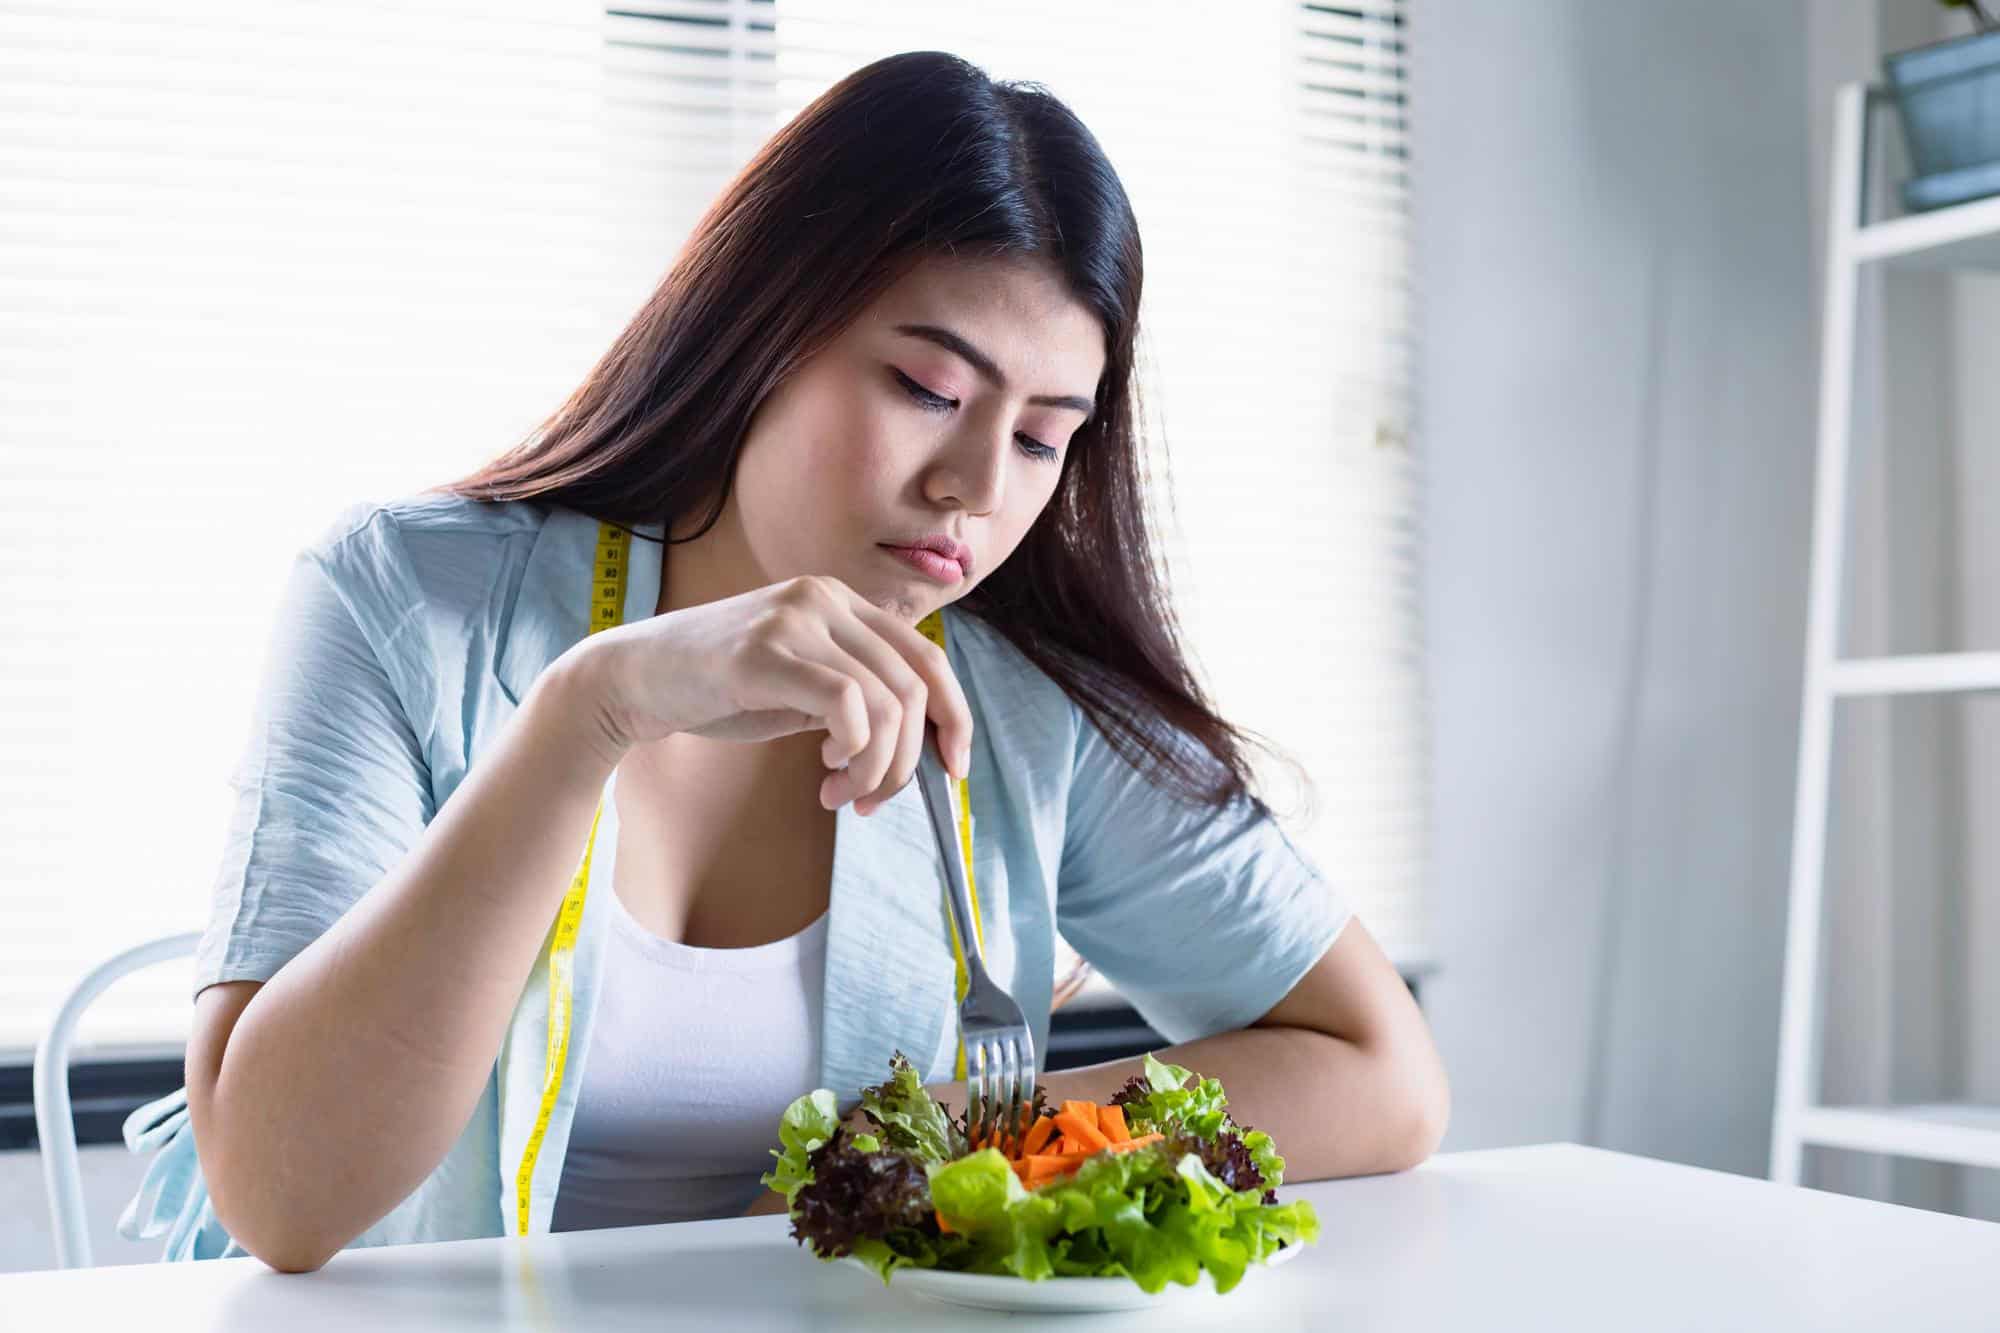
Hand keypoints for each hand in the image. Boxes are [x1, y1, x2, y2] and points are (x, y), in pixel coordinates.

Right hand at [568, 574, 972, 812]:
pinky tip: (825, 767)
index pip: (927, 657)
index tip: (953, 769)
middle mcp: (825, 598)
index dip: (953, 716)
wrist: (633, 679)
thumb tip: (915, 747)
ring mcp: (795, 618)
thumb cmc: (718, 690)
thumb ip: (854, 700)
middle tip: (871, 801)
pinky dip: (852, 747)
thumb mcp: (800, 689)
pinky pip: (845, 703)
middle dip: (905, 760)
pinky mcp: (765, 650)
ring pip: (885, 701)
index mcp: (841, 602)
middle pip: (912, 685)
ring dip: (874, 766)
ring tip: (840, 792)